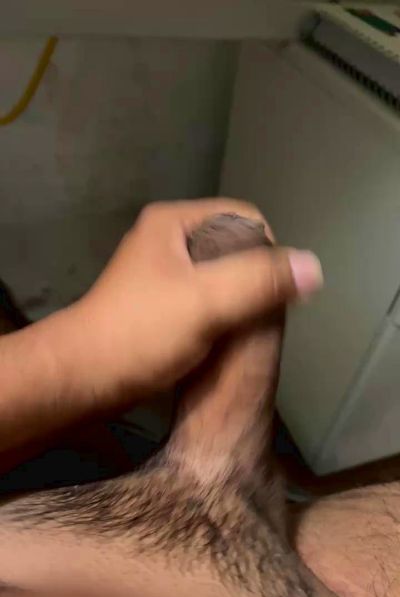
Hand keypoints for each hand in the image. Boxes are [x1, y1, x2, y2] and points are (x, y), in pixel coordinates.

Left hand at [67, 199, 321, 409]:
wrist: (81, 378)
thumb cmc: (140, 334)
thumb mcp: (206, 302)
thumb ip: (260, 281)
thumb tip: (314, 267)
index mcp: (173, 222)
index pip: (245, 217)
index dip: (268, 252)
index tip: (272, 291)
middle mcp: (166, 239)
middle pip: (234, 247)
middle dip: (254, 278)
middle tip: (261, 315)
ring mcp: (160, 272)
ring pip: (220, 276)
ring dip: (238, 300)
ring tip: (244, 329)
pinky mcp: (158, 303)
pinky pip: (205, 299)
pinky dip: (220, 315)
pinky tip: (224, 339)